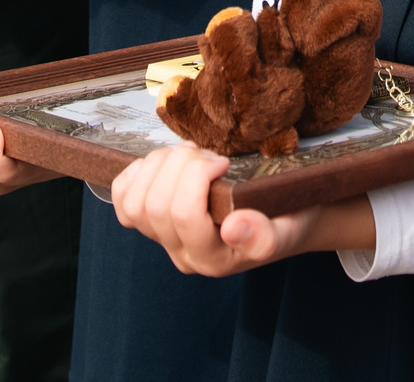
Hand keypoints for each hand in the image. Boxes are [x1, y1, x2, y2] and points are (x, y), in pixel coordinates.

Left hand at [111, 144, 368, 276]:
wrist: (280, 219)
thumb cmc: (286, 218)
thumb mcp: (290, 227)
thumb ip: (265, 236)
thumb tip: (234, 227)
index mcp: (214, 259)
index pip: (183, 217)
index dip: (195, 177)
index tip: (222, 161)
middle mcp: (184, 255)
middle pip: (155, 206)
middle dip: (178, 166)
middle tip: (207, 153)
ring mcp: (163, 240)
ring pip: (135, 203)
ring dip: (158, 166)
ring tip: (188, 154)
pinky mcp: (149, 222)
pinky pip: (123, 200)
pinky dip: (136, 175)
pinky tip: (164, 164)